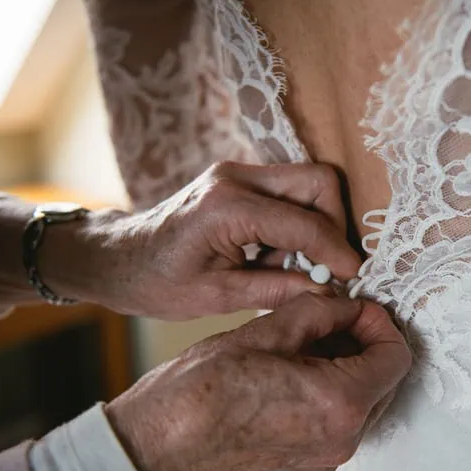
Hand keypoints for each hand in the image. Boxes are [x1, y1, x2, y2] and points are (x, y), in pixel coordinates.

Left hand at [43, 162, 361, 318]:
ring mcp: (236, 172)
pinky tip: (275, 255)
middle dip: (335, 223)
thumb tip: (328, 289)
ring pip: (308, 181)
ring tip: (291, 266)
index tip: (353, 278)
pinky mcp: (238, 178)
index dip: (337, 253)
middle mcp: (234, 177)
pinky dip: (297, 221)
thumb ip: (277, 291)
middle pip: (318, 180)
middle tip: (327, 267)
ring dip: (315, 223)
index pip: (305, 223)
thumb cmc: (155, 282)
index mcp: (226, 207)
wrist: (117, 258)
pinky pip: (288, 190)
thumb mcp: (217, 298)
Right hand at [105, 293, 411, 470]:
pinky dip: (332, 395)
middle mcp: (343, 439)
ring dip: (349, 369)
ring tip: (308, 344)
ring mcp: (327, 459)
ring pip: (364, 403)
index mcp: (339, 403)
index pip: (396, 356)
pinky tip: (296, 374)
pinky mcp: (309, 468)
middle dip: (365, 344)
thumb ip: (321, 311)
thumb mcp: (267, 331)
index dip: (379, 323)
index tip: (355, 307)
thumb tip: (349, 303)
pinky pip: (340, 424)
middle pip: (385, 381)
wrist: (158, 443)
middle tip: (331, 318)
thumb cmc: (202, 387)